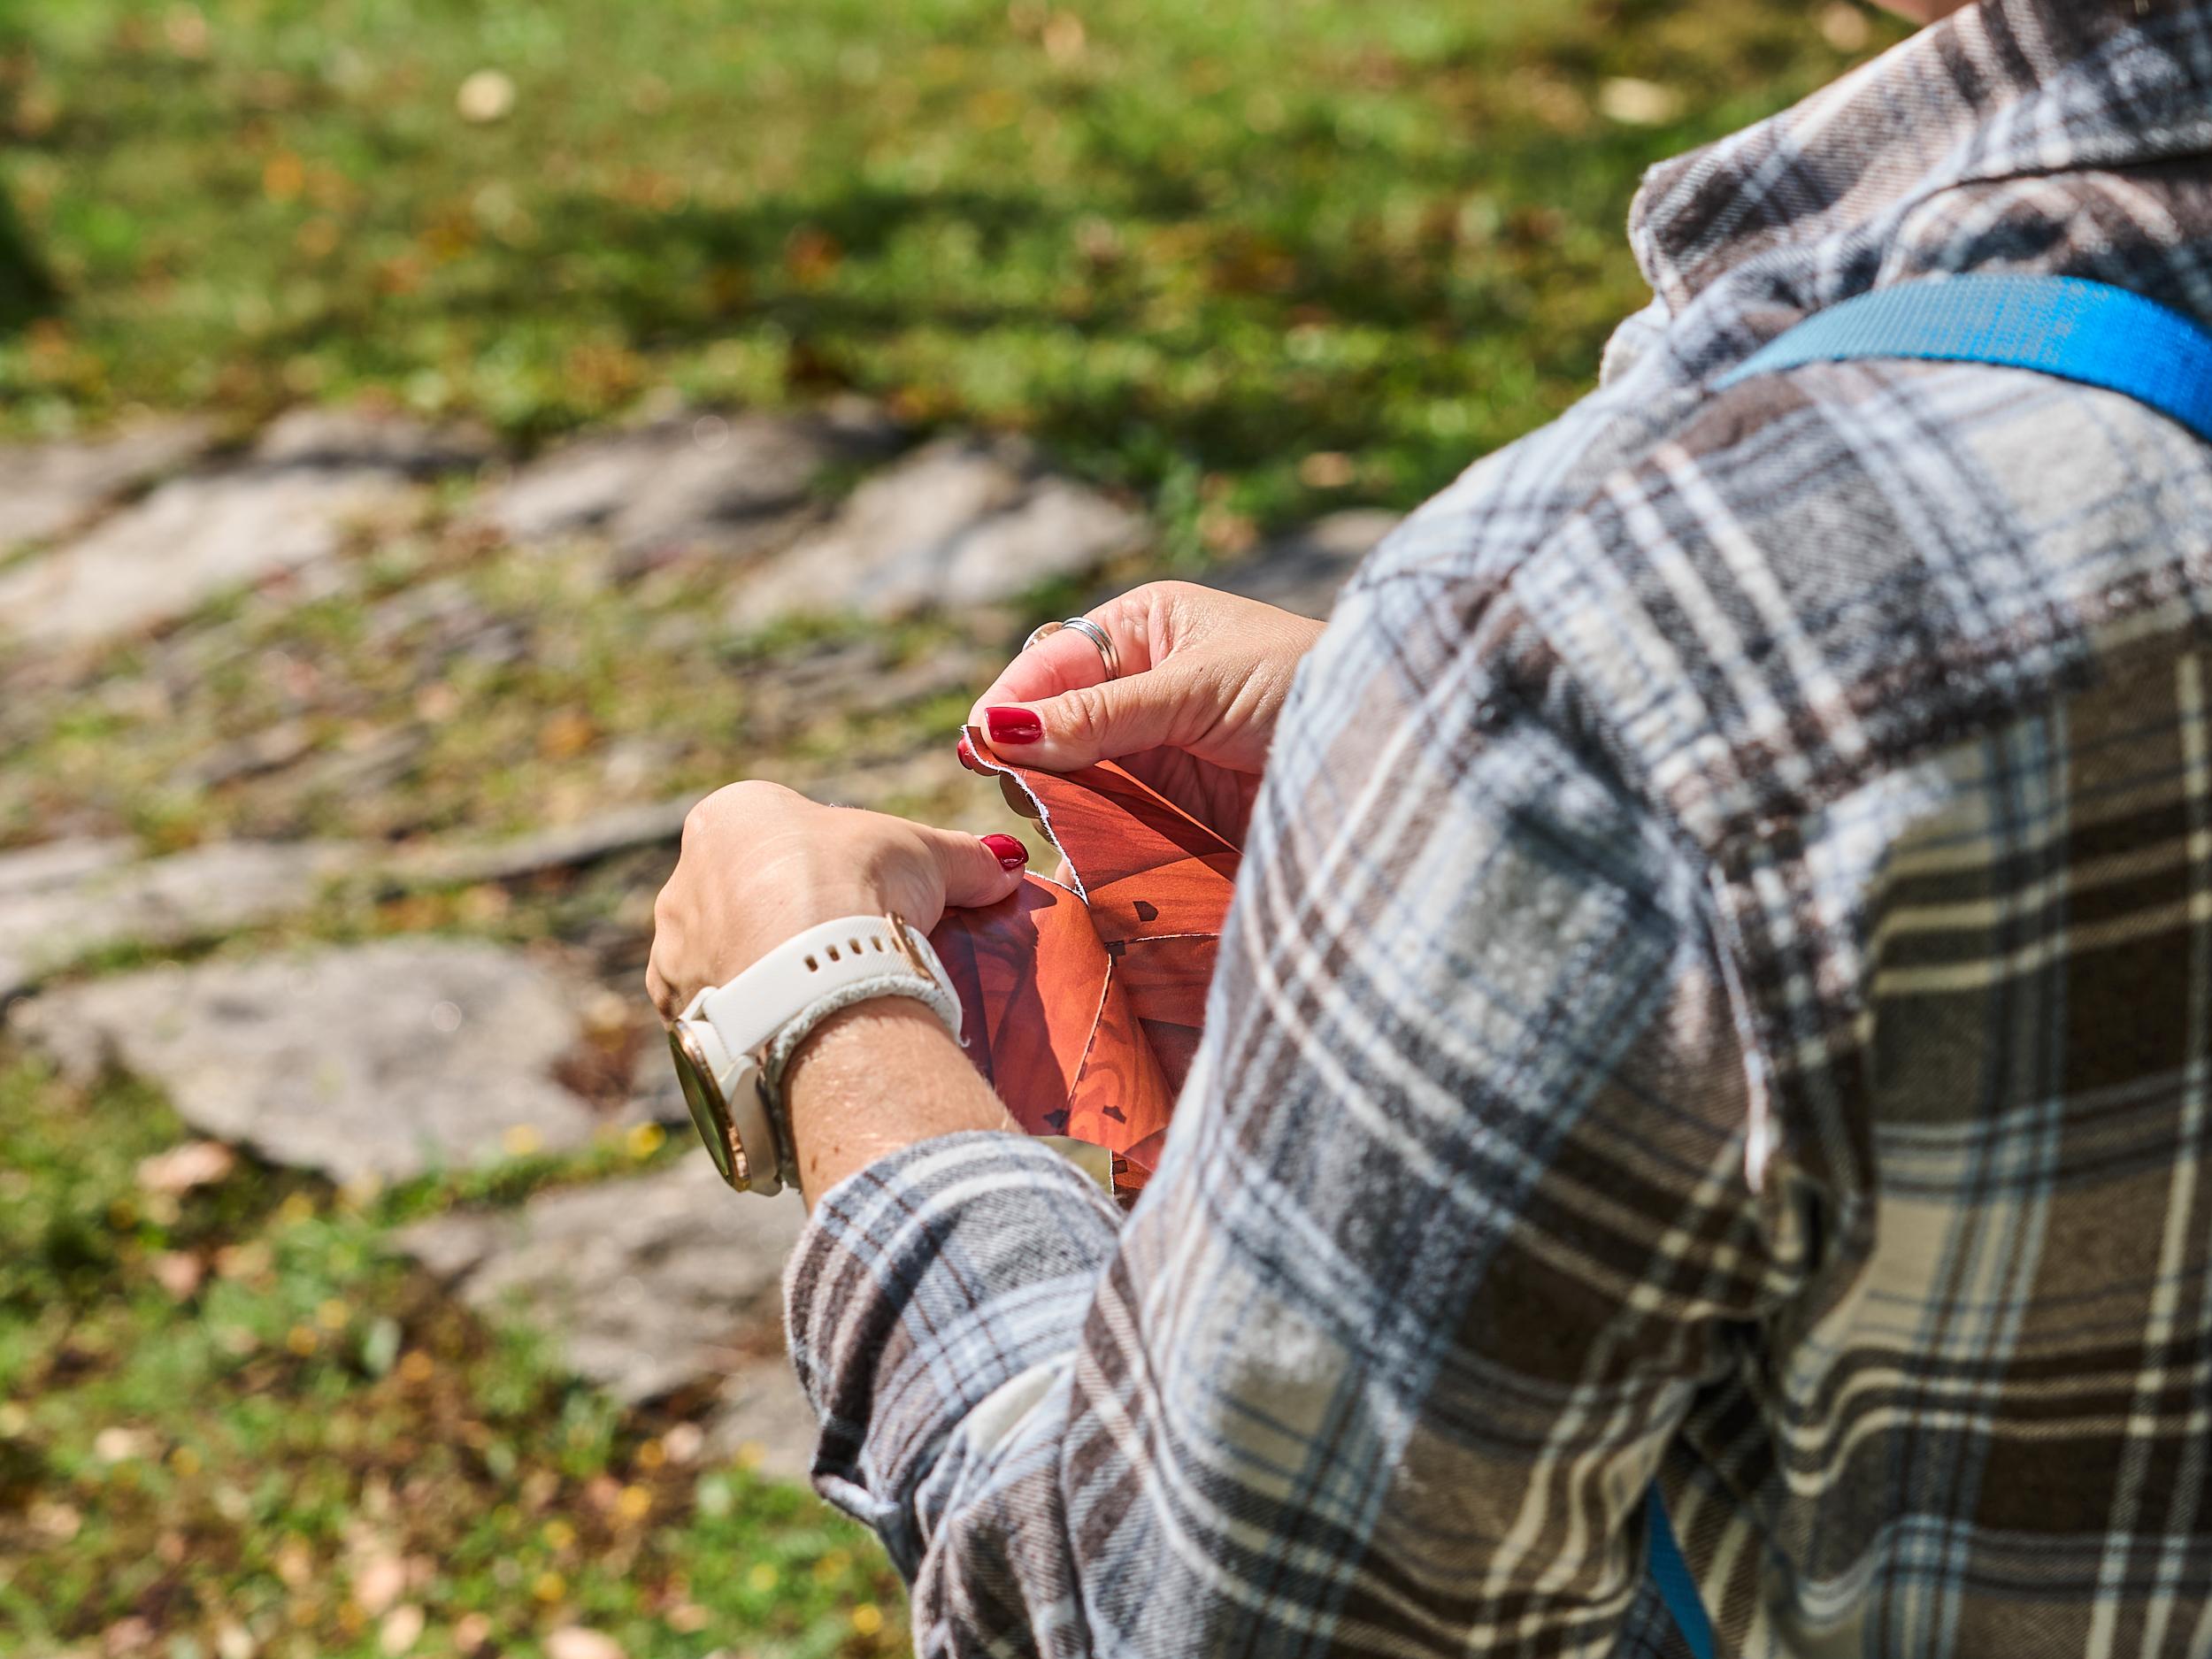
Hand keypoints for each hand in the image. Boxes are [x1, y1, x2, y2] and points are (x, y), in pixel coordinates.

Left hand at [645, 781, 1028, 1020]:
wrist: (812, 973)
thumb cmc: (861, 885)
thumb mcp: (926, 856)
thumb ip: (963, 858)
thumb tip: (1005, 863)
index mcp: (731, 816)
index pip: (778, 838)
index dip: (827, 868)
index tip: (864, 897)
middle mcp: (687, 877)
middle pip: (745, 898)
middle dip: (787, 921)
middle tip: (844, 951)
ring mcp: (674, 949)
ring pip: (726, 957)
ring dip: (763, 973)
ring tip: (820, 999)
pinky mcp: (677, 1011)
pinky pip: (717, 1014)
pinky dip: (750, 1021)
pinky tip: (789, 1030)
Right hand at [967, 582, 1323, 845]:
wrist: (1391, 759)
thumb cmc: (1304, 688)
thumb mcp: (1196, 689)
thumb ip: (1097, 716)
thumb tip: (994, 731)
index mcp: (1140, 631)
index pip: (1046, 666)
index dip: (1010, 706)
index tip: (981, 747)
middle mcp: (1136, 693)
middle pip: (1045, 733)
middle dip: (1030, 763)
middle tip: (1031, 794)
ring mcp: (1152, 761)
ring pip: (1069, 791)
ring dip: (1059, 813)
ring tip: (1061, 830)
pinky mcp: (1170, 822)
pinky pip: (1106, 837)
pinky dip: (1089, 854)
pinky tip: (1078, 869)